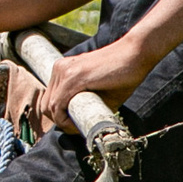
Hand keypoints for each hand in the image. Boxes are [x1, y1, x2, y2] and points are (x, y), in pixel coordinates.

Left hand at [33, 37, 157, 137]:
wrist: (136, 54)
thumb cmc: (122, 74)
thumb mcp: (98, 92)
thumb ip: (85, 103)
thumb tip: (79, 125)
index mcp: (63, 69)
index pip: (50, 99)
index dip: (60, 117)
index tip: (77, 124)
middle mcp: (59, 68)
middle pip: (46, 105)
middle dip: (60, 121)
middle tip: (78, 127)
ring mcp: (64, 71)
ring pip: (50, 107)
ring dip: (63, 123)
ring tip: (80, 126)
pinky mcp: (73, 77)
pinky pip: (58, 106)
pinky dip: (65, 120)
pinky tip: (78, 124)